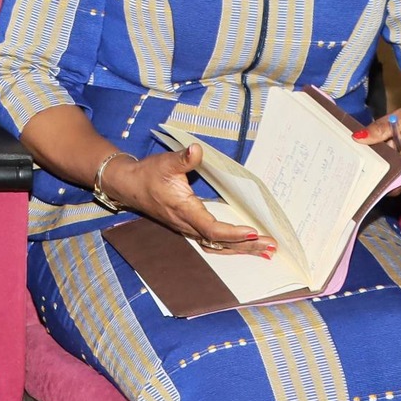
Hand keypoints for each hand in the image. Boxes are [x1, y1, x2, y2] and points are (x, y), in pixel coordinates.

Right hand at [105, 144, 273, 255]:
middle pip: (219, 243)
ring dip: (241, 249)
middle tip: (271, 245)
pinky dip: (231, 247)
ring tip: (265, 250)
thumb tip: (197, 150)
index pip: (211, 229)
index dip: (232, 233)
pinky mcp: (189, 228)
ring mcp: (188, 229)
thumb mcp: (165, 163)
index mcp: (184, 210)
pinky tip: (245, 246)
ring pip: (217, 246)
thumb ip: (183, 158)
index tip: (253, 231)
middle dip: (246, 245)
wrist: (129, 186)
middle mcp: (187, 225)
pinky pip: (213, 243)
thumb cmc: (148, 175)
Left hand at [357, 105, 400, 193]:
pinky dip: (399, 176)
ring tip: (391, 157)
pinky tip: (399, 163)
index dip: (372, 174)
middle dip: (380, 173)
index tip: (361, 166)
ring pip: (396, 186)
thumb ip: (380, 129)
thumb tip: (357, 138)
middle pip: (389, 184)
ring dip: (390, 174)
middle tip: (374, 159)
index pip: (386, 179)